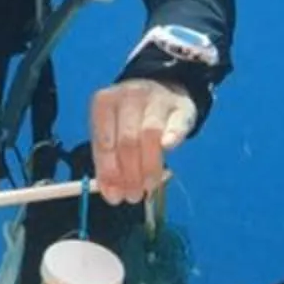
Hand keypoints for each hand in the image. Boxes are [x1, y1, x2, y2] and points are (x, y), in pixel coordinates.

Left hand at [89, 78, 197, 205]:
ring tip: (148, 186)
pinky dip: (172, 137)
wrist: (160, 88)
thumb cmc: (130, 118)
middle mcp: (128, 96)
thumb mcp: (112, 133)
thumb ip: (108, 163)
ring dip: (149, 166)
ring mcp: (155, 98)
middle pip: (127, 140)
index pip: (103, 142)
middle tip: (133, 195)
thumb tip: (112, 195)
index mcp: (104, 103)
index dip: (108, 171)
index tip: (115, 195)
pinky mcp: (180, 105)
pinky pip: (176, 123)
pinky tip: (167, 149)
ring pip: (150, 133)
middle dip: (129, 173)